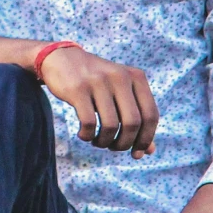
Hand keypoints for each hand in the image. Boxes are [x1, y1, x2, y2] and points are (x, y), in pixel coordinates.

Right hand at [34, 45, 157, 156]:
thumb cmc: (97, 82)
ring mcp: (98, 81)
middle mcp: (120, 76)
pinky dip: (87, 135)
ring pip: (111, 126)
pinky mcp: (78, 89)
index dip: (146, 139)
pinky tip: (84, 134)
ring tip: (97, 141)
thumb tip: (148, 151)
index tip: (136, 152)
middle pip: (132, 123)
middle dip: (123, 143)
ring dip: (104, 142)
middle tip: (113, 147)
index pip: (151, 115)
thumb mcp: (120, 94)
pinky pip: (88, 123)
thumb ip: (136, 118)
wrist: (62, 59)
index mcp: (136, 77)